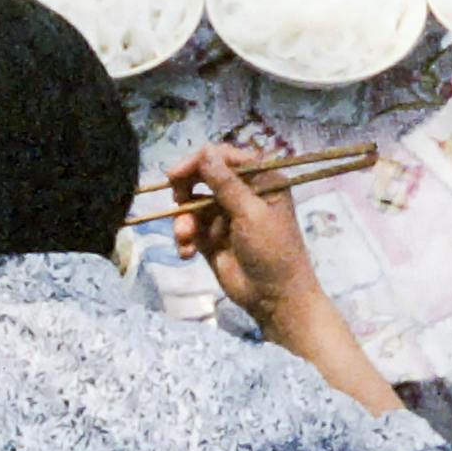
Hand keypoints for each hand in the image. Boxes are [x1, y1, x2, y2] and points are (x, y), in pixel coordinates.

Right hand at [168, 143, 323, 334]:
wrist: (274, 298)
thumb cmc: (272, 251)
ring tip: (185, 237)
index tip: (176, 174)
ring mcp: (225, 216)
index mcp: (261, 181)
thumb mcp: (250, 214)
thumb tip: (205, 152)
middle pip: (204, 177)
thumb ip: (225, 184)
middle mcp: (242, 194)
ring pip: (192, 204)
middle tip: (176, 199)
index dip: (199, 162)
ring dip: (184, 220)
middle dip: (186, 189)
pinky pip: (189, 228)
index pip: (225, 157)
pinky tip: (187, 252)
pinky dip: (184, 238)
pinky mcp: (211, 238)